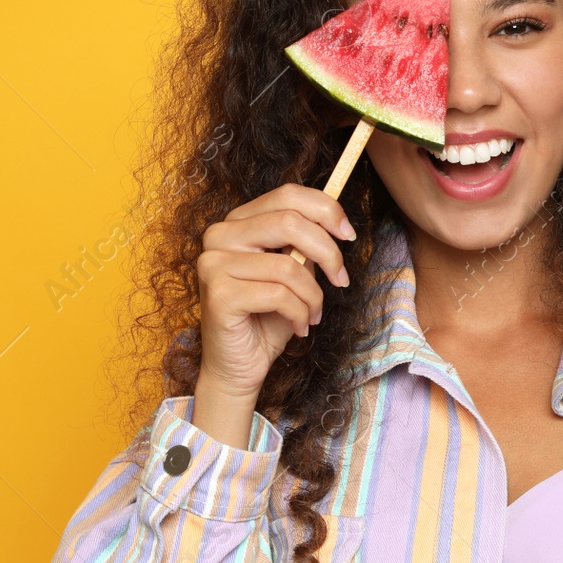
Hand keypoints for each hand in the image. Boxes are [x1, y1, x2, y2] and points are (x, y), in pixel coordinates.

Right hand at [191, 184, 354, 446]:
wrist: (240, 368)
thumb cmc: (268, 319)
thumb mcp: (294, 273)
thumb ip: (305, 245)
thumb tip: (336, 223)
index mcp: (237, 223)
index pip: (287, 195)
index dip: (326, 209)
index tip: (349, 235)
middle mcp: (219, 236)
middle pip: (290, 222)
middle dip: (328, 252)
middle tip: (341, 280)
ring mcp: (213, 263)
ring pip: (288, 265)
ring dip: (314, 296)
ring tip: (312, 315)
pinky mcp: (218, 294)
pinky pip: (279, 295)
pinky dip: (300, 313)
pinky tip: (298, 328)